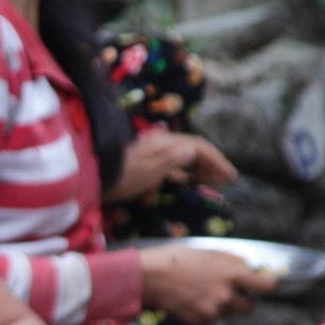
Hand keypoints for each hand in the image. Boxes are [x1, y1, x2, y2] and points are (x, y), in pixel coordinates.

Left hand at [108, 130, 237, 202]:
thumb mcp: (148, 169)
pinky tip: (186, 181)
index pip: (198, 147)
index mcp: (165, 143)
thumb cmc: (121, 176)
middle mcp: (161, 143)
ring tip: (211, 181)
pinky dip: (185, 171)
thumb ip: (171, 159)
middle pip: (193, 149)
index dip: (216, 160)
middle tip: (225, 180)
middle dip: (211, 164)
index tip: (230, 176)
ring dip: (200, 167)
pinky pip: (172, 163)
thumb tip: (191, 151)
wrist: (93, 176)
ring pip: (183, 156)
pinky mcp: (144, 161)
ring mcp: (152, 151)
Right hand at [137, 246, 274, 323]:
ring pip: (229, 314)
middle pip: (250, 308)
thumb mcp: (212, 252)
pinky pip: (212, 320)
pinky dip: (207, 313)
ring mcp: (214, 310)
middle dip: (245, 302)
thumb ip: (234, 262)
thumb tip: (250, 270)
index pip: (267, 286)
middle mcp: (227, 295)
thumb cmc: (180, 258)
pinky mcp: (200, 321)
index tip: (268, 286)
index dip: (270, 287)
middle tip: (232, 293)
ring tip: (205, 293)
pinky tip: (193, 300)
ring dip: (224, 307)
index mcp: (233, 273)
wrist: (152, 276)